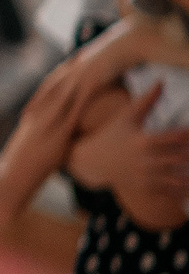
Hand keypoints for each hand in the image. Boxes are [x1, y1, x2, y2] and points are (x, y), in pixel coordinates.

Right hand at [66, 83, 188, 231]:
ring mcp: (147, 176)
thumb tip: (162, 81)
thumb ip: (147, 101)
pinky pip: (172, 191)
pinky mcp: (147, 188)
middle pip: (183, 157)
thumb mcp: (126, 117)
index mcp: (144, 140)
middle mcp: (147, 160)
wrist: (93, 161)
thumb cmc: (112, 135)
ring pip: (181, 178)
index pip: (177, 136)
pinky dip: (186, 190)